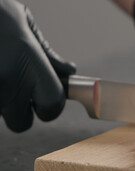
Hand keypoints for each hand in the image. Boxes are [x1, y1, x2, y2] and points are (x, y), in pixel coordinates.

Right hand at [0, 0, 75, 131]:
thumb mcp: (22, 23)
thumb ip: (46, 53)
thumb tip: (67, 71)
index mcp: (29, 63)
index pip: (52, 106)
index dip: (50, 106)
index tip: (45, 97)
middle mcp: (9, 81)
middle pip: (21, 123)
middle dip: (19, 112)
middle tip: (16, 91)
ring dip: (0, 102)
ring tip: (0, 73)